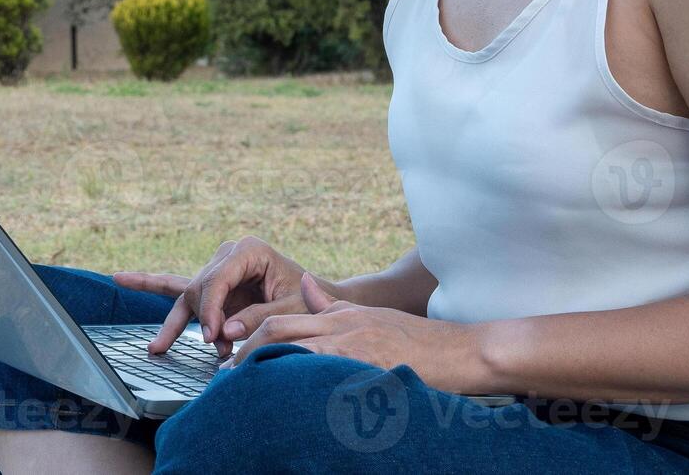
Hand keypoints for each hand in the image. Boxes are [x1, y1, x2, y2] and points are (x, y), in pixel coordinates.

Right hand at [113, 236, 325, 357]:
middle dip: (204, 320)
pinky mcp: (212, 282)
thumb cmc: (307, 302)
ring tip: (157, 348)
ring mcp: (217, 266)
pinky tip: (122, 278)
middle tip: (217, 347)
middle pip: (199, 287)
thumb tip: (224, 333)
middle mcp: (229, 253)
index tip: (213, 338)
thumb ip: (259, 318)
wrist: (315, 300)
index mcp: (249, 250)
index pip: (217, 279)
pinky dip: (152, 284)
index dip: (212, 310)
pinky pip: (177, 286)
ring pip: (186, 293)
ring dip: (178, 324)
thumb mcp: (291, 310)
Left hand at [219, 273, 486, 393]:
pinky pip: (328, 379)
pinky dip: (303, 389)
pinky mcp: (370, 371)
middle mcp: (342, 328)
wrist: (462, 350)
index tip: (231, 356)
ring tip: (244, 390)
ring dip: (266, 372)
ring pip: (296, 355)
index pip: (282, 321)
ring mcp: (355, 349)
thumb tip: (304, 283)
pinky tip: (287, 404)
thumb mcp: (369, 313)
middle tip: (226, 375)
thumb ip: (331, 304)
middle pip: (280, 334)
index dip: (251, 337)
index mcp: (340, 316)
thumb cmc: (417, 339)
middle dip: (248, 353)